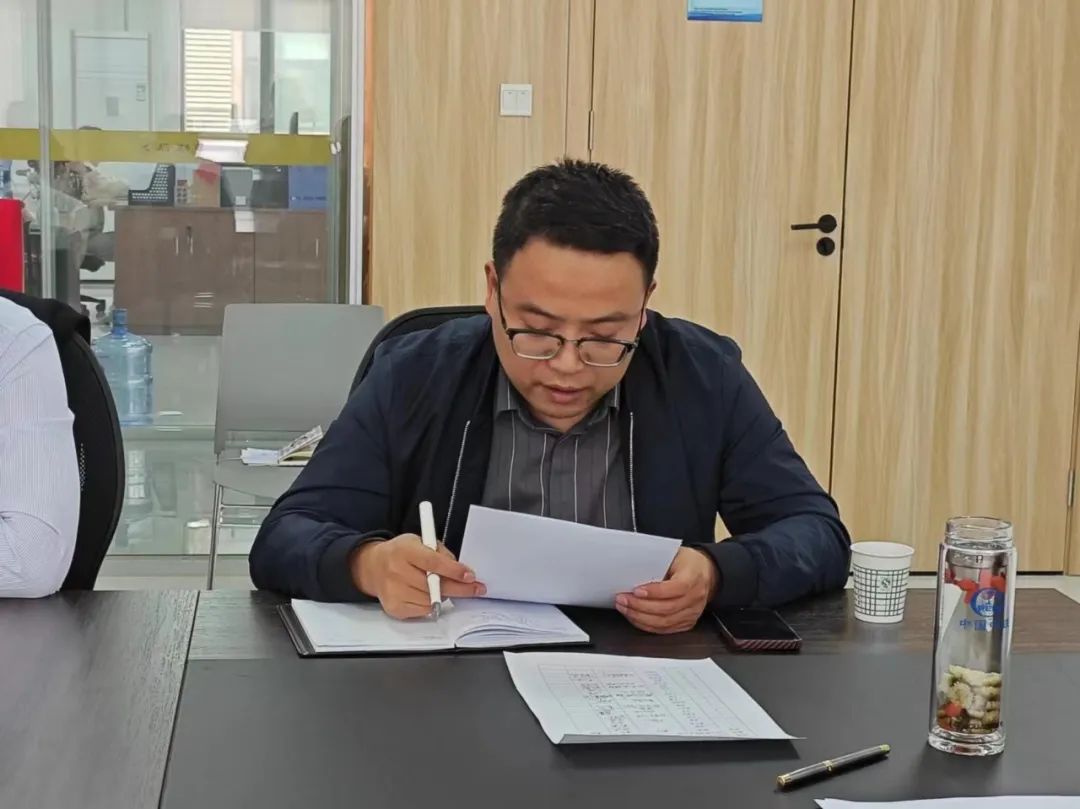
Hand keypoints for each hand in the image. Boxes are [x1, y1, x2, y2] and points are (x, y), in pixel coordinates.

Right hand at [350, 535, 485, 619]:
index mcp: (404, 551)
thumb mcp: (420, 541)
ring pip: (431, 600)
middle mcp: (396, 571)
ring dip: (445, 596)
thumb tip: (460, 570)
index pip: (433, 562)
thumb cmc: (401, 553)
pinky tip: (430, 595)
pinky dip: (431, 604)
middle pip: (434, 585)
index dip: (454, 570)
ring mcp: (394, 591)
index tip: (470, 576)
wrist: (373, 567)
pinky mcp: (394, 607)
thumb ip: (439, 552)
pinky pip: (423, 611)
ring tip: (447, 588)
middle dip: (459, 588)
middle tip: (476, 589)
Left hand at [615, 547, 717, 633]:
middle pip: (668, 608)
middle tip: (622, 599)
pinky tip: (634, 617)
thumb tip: (631, 573)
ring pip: (665, 622)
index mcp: (694, 576)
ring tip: (624, 608)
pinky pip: (665, 629)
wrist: (706, 573)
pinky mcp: (687, 622)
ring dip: (640, 617)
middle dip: (640, 606)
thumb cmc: (687, 562)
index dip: (655, 592)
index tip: (636, 590)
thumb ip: (657, 563)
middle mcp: (696, 597)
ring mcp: (693, 612)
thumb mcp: (674, 555)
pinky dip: (647, 625)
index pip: (677, 588)